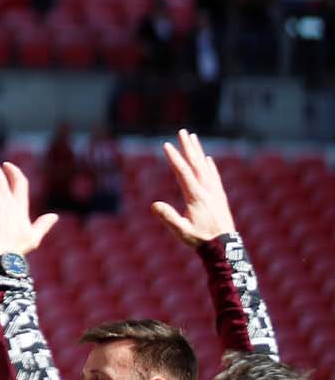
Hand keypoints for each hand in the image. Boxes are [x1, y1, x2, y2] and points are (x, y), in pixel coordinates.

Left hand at [0, 152, 59, 263]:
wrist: (2, 257)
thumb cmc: (17, 250)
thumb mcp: (34, 237)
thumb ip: (43, 224)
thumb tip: (55, 216)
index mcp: (20, 206)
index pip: (19, 182)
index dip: (13, 171)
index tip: (6, 165)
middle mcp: (7, 201)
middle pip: (0, 176)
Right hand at [151, 129, 236, 248]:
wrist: (226, 248)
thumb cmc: (201, 240)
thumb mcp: (181, 231)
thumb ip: (168, 217)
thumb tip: (154, 204)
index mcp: (196, 197)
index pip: (183, 173)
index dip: (174, 158)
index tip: (166, 145)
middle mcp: (207, 191)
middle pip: (196, 164)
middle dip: (188, 147)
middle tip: (182, 131)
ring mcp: (215, 193)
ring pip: (205, 167)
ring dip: (199, 152)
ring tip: (193, 138)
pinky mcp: (219, 198)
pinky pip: (214, 177)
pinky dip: (210, 166)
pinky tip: (208, 159)